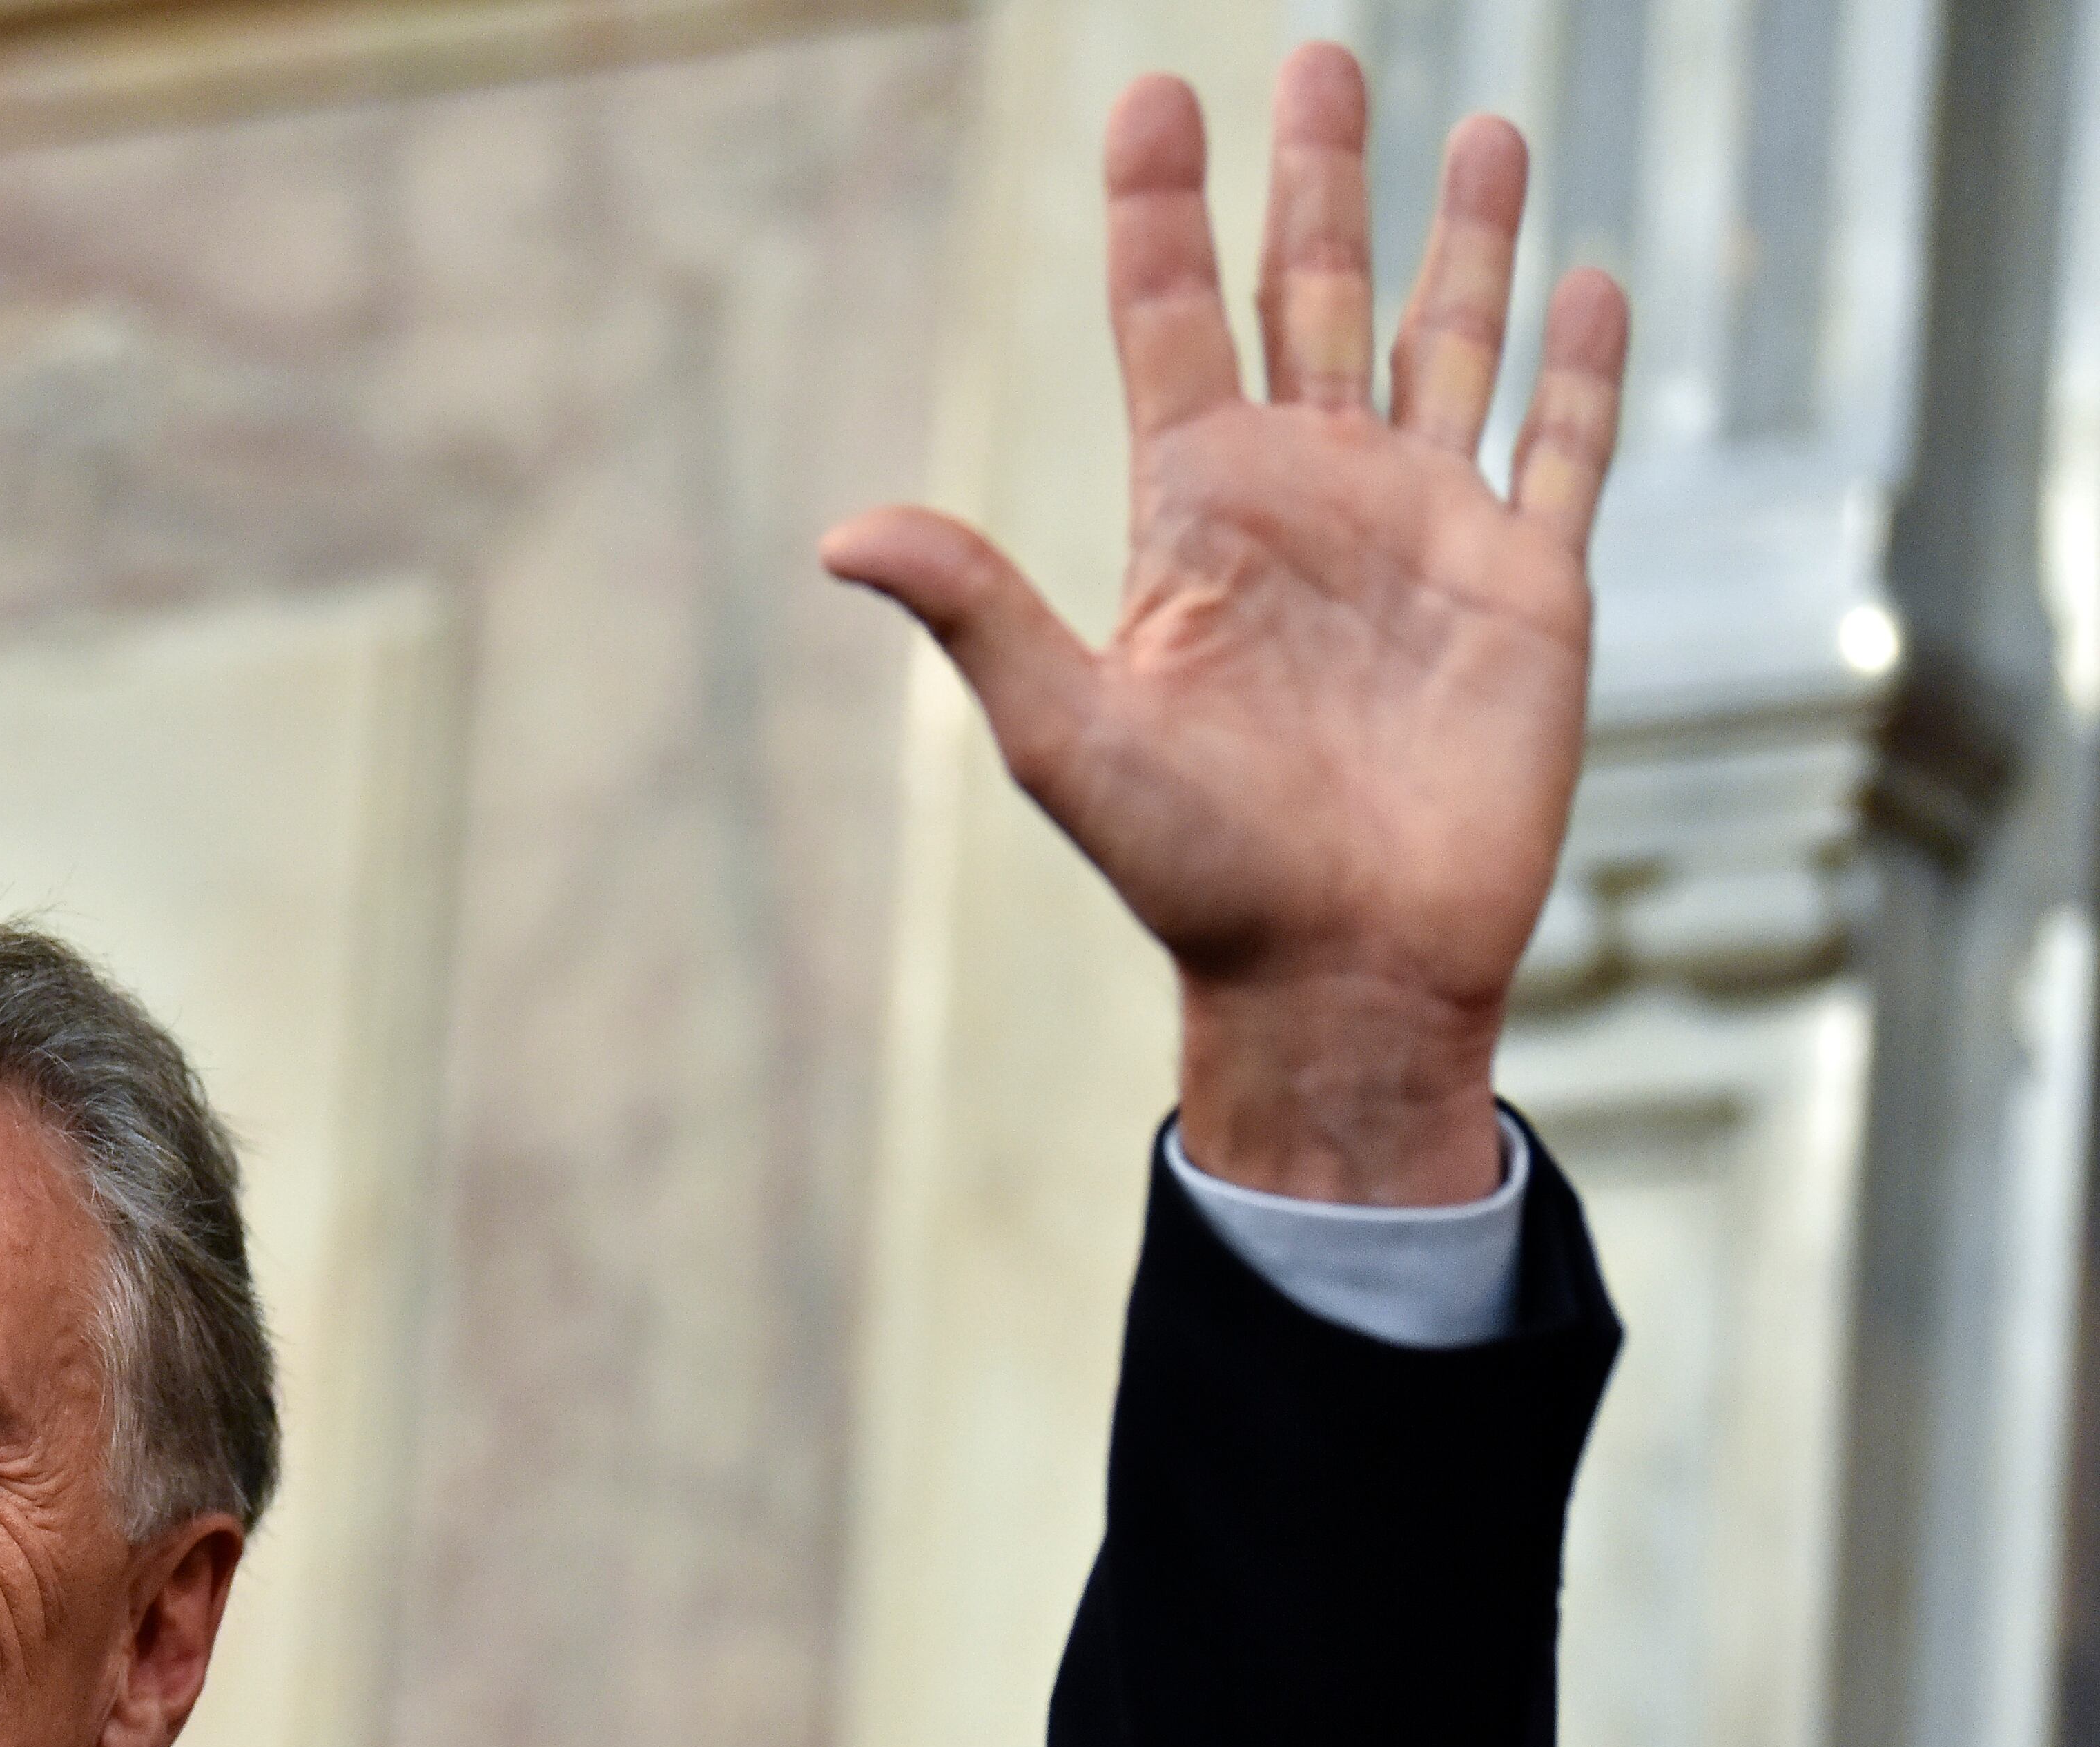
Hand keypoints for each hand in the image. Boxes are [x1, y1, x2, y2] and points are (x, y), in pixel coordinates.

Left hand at [823, 44, 1628, 1203]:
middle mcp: (1313, 498)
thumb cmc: (1196, 871)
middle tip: (1321, 55)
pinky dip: (1581, 368)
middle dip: (1319, 178)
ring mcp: (1426, 532)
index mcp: (1201, 511)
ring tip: (1480, 125)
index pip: (1173, 318)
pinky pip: (1565, 449)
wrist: (1337, 971)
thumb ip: (976, 613)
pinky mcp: (1530, 588)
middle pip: (1315, 296)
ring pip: (1451, 343)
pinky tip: (1588, 278)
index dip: (1162, 208)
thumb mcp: (1067, 732)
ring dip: (1466, 238)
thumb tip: (841, 532)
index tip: (1152, 95)